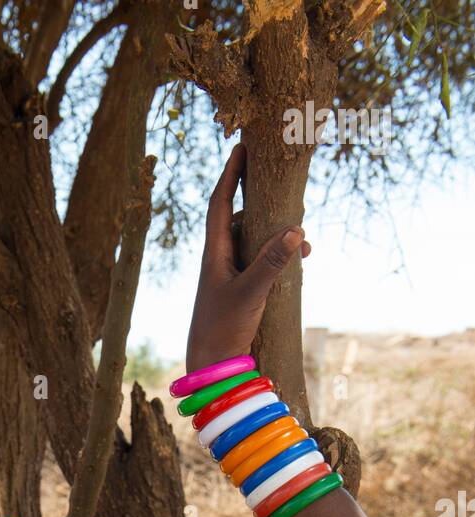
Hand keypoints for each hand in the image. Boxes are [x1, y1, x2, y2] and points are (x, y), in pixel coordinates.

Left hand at [185, 144, 311, 374]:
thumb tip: (297, 229)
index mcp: (214, 254)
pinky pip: (260, 261)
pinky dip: (279, 255)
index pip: (220, 203)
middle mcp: (220, 259)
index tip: (241, 147)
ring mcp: (230, 274)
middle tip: (282, 182)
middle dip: (261, 199)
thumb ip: (272, 262)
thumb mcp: (251, 294)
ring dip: (277, 234)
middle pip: (239, 216)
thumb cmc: (222, 331)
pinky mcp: (241, 290)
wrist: (211, 369)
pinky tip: (300, 259)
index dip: (230, 174)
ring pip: (254, 240)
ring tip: (304, 238)